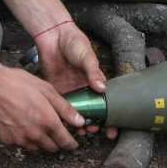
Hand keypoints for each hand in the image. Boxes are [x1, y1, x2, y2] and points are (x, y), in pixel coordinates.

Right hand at [0, 62, 85, 151]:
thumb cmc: (18, 83)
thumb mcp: (47, 90)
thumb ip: (65, 108)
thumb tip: (80, 121)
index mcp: (48, 121)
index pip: (65, 142)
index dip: (71, 143)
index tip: (73, 142)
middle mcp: (35, 135)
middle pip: (52, 148)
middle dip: (57, 142)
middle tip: (56, 130)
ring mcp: (20, 139)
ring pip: (37, 148)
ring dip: (42, 141)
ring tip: (38, 125)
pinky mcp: (7, 140)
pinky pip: (22, 144)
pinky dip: (26, 138)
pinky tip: (22, 124)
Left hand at [35, 24, 117, 139]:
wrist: (53, 35)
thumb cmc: (74, 42)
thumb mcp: (87, 56)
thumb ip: (93, 72)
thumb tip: (102, 88)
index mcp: (95, 80)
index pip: (106, 101)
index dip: (110, 116)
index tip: (113, 130)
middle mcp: (84, 88)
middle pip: (92, 111)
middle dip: (95, 123)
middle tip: (95, 132)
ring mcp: (71, 90)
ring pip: (77, 111)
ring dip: (79, 122)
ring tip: (81, 132)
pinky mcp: (57, 89)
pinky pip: (61, 105)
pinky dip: (63, 116)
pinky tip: (64, 124)